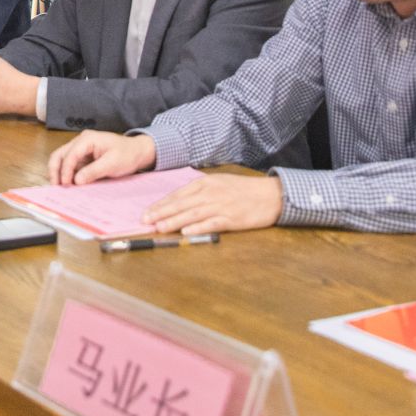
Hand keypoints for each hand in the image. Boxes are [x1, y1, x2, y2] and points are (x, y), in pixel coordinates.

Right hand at [47, 130, 156, 185]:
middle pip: (60, 154)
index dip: (66, 170)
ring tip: (60, 187)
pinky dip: (66, 174)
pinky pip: (70, 165)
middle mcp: (81, 141)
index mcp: (88, 139)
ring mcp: (81, 149)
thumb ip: (93, 171)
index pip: (70, 154)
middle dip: (55, 171)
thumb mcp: (112, 163)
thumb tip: (77, 180)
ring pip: (62, 159)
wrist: (137, 152)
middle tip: (56, 186)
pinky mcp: (83, 157)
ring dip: (59, 173)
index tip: (66, 184)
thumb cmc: (127, 154)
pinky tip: (68, 184)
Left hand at [141, 173, 284, 235]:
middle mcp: (210, 193)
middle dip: (161, 213)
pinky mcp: (232, 218)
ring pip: (192, 214)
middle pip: (181, 204)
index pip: (178, 194)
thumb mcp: (219, 182)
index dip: (161, 204)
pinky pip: (211, 223)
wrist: (270, 195)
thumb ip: (200, 190)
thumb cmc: (243, 189)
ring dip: (174, 221)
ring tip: (159, 228)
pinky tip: (186, 232)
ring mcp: (221, 205)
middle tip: (145, 221)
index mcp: (205, 183)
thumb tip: (180, 199)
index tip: (146, 212)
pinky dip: (198, 227)